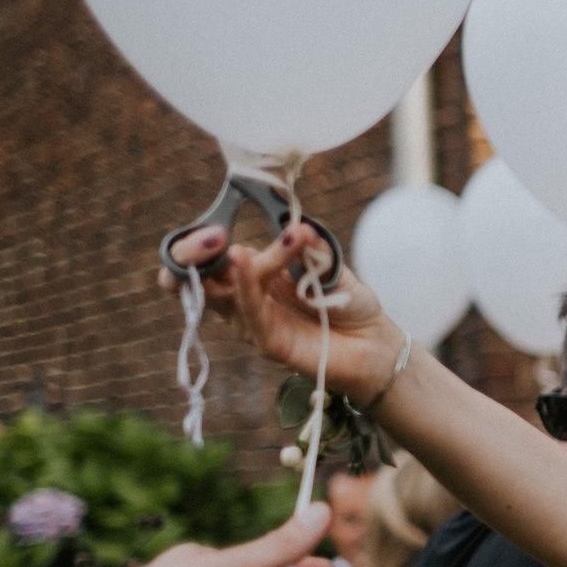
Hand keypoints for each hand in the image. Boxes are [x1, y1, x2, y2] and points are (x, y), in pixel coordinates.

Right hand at [157, 221, 399, 400]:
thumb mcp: (331, 266)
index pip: (211, 256)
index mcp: (255, 275)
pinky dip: (245, 286)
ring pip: (226, 291)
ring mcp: (254, 322)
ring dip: (240, 264)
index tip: (216, 223)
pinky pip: (250, 312)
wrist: (375, 344)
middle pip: (198, 278)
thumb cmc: (349, 305)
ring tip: (248, 245)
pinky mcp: (268, 342)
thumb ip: (311, 248)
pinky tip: (244, 263)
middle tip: (211, 235)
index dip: (201, 240)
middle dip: (191, 254)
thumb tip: (298, 226)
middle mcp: (245, 299)